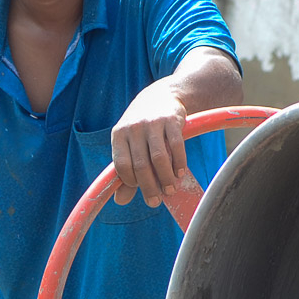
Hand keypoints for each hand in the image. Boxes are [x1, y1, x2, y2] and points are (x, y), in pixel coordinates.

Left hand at [110, 79, 193, 207]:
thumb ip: (125, 171)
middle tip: (156, 201)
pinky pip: (176, 146)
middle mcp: (134, 128)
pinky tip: (179, 173)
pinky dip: (179, 162)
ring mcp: (152, 123)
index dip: (131, 181)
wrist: (160, 96)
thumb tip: (120, 201)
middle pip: (141, 165)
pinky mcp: (171, 119)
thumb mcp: (129, 144)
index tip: (141, 190)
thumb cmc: (141, 128)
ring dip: (165, 178)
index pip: (122, 165)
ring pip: (159, 158)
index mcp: (119, 135)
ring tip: (170, 189)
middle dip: (149, 187)